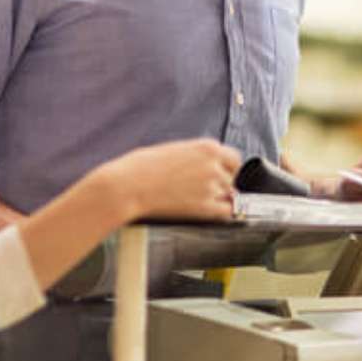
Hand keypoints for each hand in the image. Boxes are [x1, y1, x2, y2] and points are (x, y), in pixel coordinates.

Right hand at [98, 139, 239, 221]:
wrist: (127, 186)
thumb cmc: (141, 167)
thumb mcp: (174, 150)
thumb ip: (196, 157)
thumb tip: (208, 166)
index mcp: (207, 147)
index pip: (235, 159)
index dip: (227, 168)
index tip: (219, 175)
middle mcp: (214, 166)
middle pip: (232, 178)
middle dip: (221, 184)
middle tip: (201, 190)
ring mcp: (211, 187)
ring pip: (229, 195)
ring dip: (218, 198)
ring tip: (194, 200)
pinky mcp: (204, 208)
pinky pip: (226, 212)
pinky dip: (220, 213)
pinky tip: (206, 212)